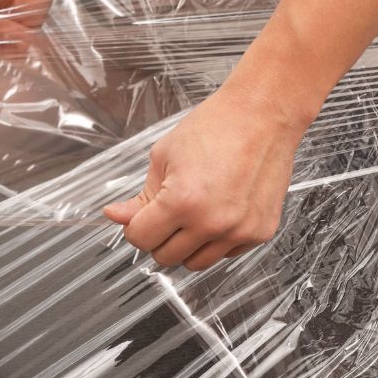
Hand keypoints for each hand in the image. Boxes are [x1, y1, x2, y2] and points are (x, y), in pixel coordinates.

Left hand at [103, 85, 307, 270]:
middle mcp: (212, 223)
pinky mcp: (261, 233)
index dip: (134, 227)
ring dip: (186, 245)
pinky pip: (226, 254)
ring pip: (196, 263)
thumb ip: (140, 196)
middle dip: (158, 237)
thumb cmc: (215, 127)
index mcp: (182, 202)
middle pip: (166, 256)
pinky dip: (216, 241)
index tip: (139, 217)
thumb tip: (115, 216)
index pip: (141, 239)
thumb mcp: (163, 156)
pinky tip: (217, 213)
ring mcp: (239, 231)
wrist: (262, 115)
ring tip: (191, 214)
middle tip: (165, 212)